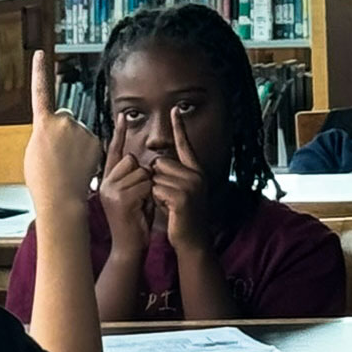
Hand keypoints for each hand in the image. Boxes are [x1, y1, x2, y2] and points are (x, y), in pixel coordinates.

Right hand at [23, 51, 99, 219]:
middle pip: (65, 119)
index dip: (40, 72)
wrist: (61, 198)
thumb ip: (44, 133)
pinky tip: (80, 166)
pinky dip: (87, 152)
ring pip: (79, 132)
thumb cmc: (43, 180)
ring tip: (68, 165)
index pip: (41, 91)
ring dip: (75, 144)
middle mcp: (63, 121)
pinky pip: (91, 142)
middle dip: (63, 132)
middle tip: (58, 155)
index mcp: (42, 124)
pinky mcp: (96, 140)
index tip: (40, 53)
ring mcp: (81, 130)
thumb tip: (52, 129)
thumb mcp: (34, 151)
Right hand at [96, 114, 151, 257]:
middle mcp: (106, 182)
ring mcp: (111, 189)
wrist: (128, 246)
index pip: (114, 151)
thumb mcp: (133, 194)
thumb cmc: (134, 220)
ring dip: (147, 186)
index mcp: (108, 179)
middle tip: (141, 195)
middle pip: (132, 159)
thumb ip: (133, 177)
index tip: (123, 115)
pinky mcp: (120, 198)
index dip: (119, 133)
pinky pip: (144, 184)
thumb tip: (141, 161)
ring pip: (141, 171)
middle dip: (143, 174)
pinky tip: (142, 208)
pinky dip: (149, 195)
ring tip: (141, 203)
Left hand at [150, 107, 212, 252]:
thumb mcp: (180, 192)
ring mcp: (191, 186)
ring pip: (156, 177)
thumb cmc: (181, 216)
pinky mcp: (182, 197)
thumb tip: (156, 163)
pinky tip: (167, 210)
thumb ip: (173, 175)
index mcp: (196, 171)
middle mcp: (196, 175)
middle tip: (168, 198)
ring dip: (155, 192)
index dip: (180, 127)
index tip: (175, 110)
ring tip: (168, 205)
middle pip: (160, 163)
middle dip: (156, 180)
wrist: (192, 241)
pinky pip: (156, 189)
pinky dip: (156, 200)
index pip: (185, 145)